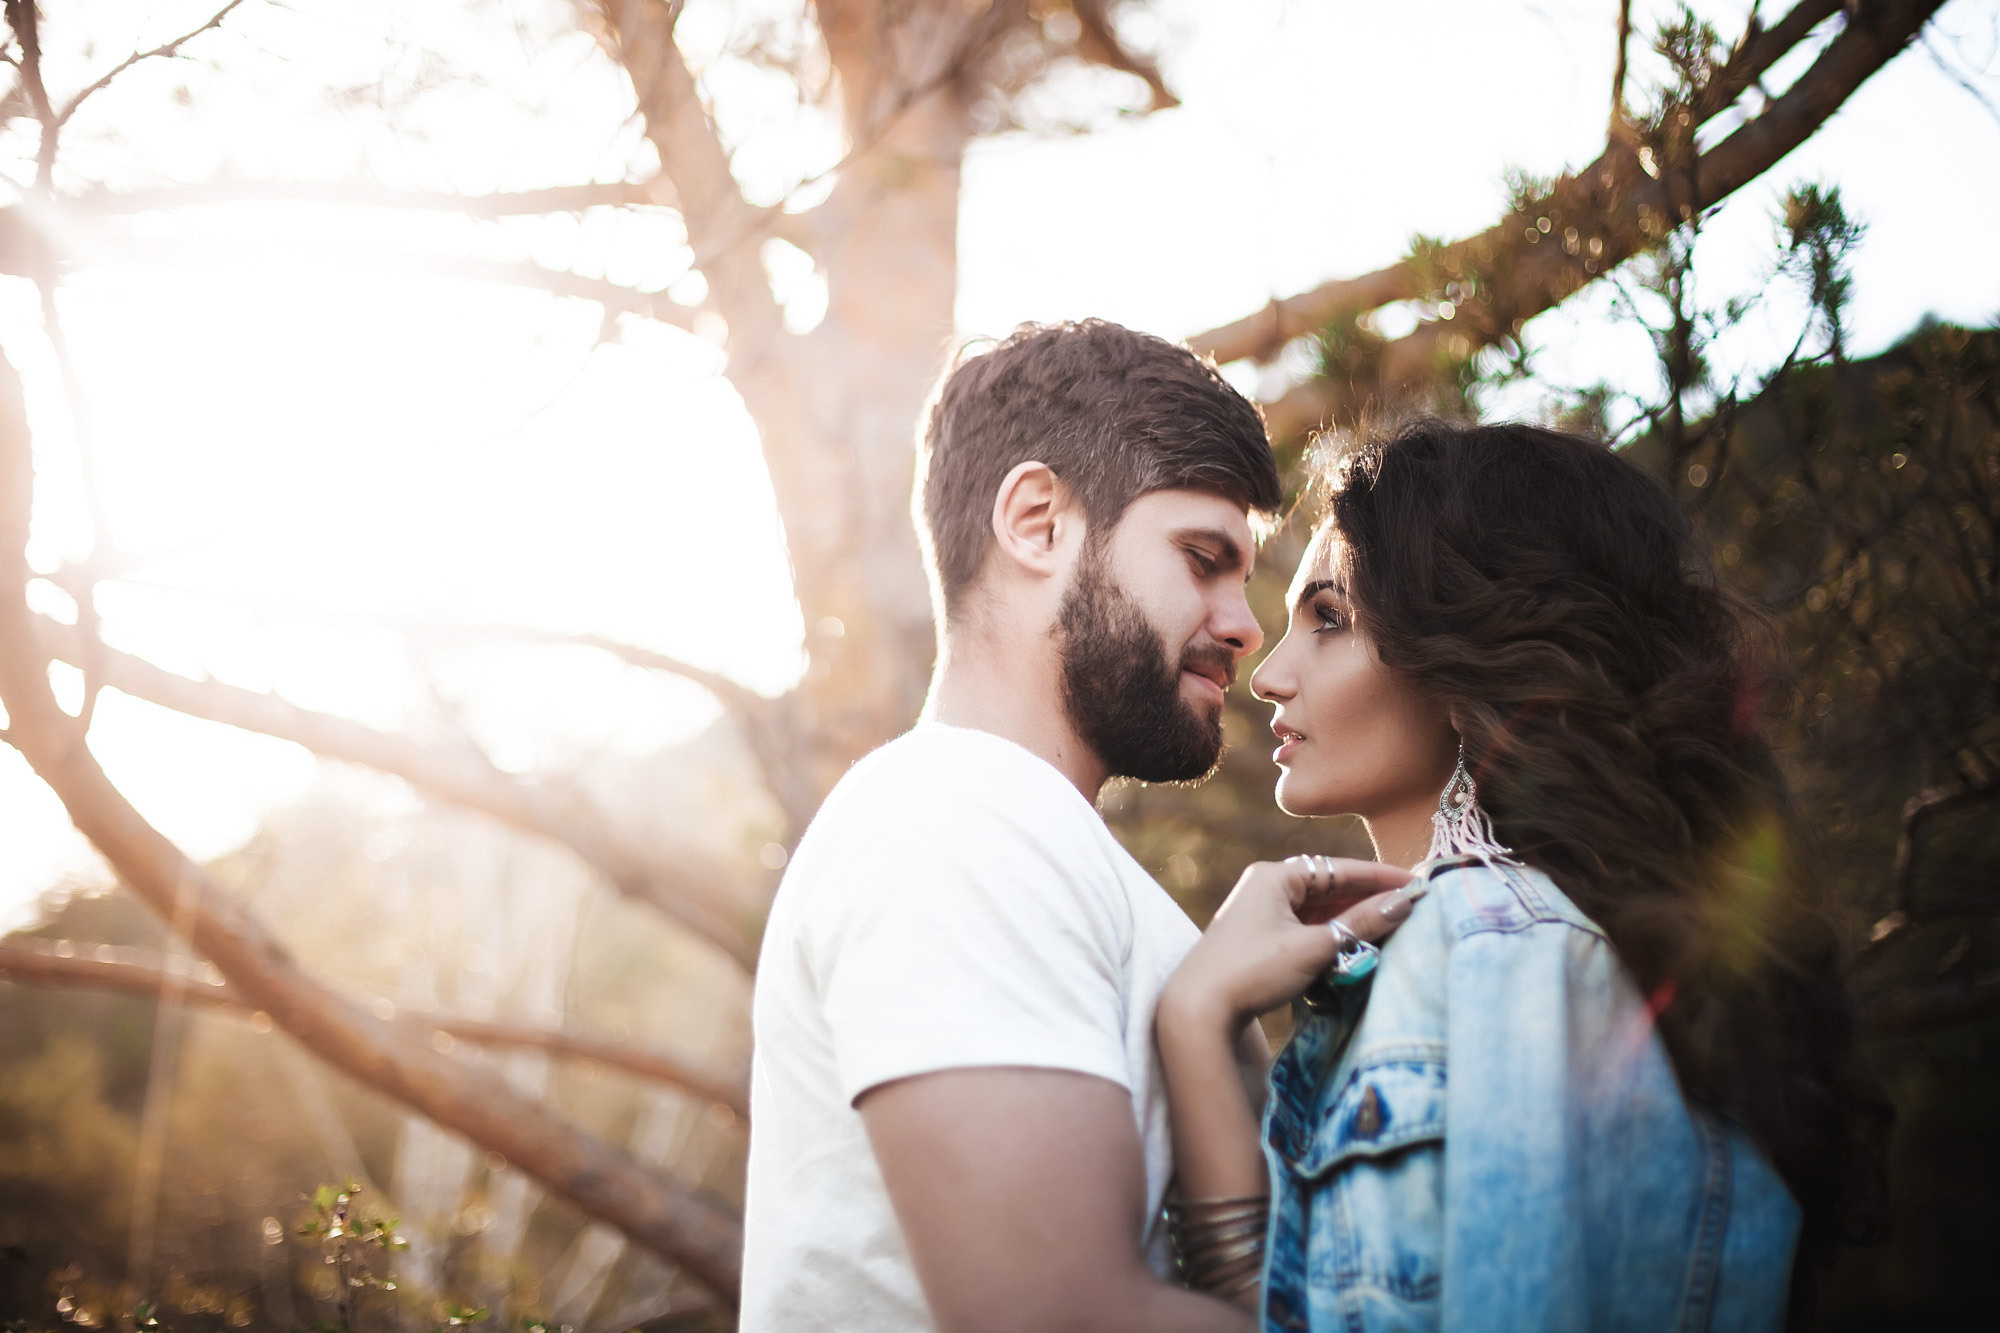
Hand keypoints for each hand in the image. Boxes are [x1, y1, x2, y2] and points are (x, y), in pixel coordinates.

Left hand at [1162, 857, 1415, 1030]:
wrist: (1196, 1010)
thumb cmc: (1252, 971)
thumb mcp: (1314, 947)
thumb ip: (1361, 924)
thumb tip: (1405, 902)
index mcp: (1275, 876)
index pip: (1340, 868)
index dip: (1381, 877)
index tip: (1417, 884)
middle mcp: (1266, 887)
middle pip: (1330, 887)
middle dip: (1369, 898)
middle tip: (1411, 907)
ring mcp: (1261, 913)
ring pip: (1320, 911)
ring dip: (1352, 920)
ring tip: (1393, 927)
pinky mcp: (1260, 940)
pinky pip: (1306, 929)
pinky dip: (1333, 937)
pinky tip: (1358, 946)